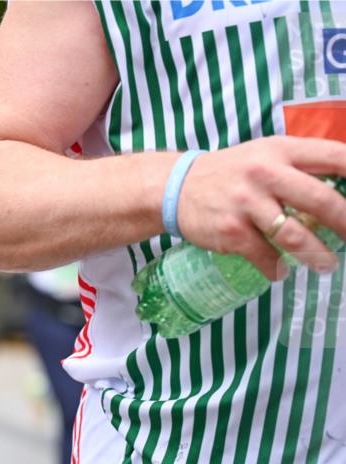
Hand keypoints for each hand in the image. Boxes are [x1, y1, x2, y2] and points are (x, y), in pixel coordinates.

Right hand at [177, 136, 345, 279]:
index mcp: (280, 150)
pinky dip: (277, 268)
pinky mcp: (232, 232)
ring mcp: (247, 204)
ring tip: (327, 265)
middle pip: (322, 200)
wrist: (176, 187)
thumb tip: (342, 188)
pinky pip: (265, 256)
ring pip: (296, 235)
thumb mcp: (265, 155)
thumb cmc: (231, 173)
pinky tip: (281, 270)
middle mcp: (265, 173)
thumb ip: (301, 165)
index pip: (334, 156)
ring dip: (317, 255)